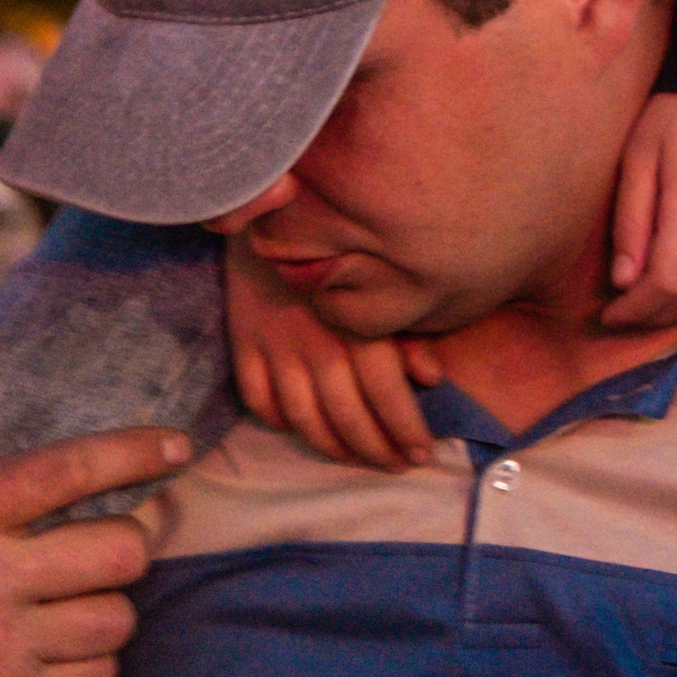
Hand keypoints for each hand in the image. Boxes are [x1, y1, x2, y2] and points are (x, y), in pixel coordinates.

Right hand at [0, 311, 183, 676]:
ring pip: (120, 614)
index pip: (69, 469)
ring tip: (81, 594)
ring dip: (111, 603)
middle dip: (130, 540)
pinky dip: (93, 658)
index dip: (137, 450)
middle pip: (121, 548)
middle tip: (115, 536)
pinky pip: (102, 672)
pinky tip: (62, 644)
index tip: (178, 443)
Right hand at [225, 240, 440, 470]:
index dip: (405, 430)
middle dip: (375, 450)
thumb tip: (432, 378)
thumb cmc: (341, 246)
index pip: (386, 395)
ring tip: (357, 459)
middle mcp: (317, 344)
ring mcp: (276, 348)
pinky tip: (300, 429)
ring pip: (304, 420)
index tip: (422, 453)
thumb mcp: (384, 281)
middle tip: (396, 466)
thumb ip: (407, 333)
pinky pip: (259, 400)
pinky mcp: (244, 345)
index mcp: (357, 327)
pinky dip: (279, 422)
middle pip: (347, 417)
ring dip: (333, 448)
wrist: (271, 210)